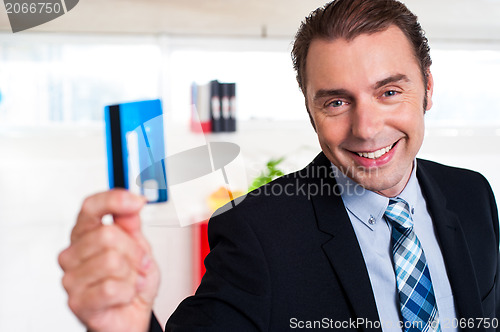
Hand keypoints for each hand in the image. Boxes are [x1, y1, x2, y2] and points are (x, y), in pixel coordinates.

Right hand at [58, 189, 160, 331]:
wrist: (131, 315)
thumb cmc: (132, 281)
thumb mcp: (139, 246)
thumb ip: (132, 224)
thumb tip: (132, 201)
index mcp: (86, 234)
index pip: (91, 207)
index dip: (113, 200)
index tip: (137, 201)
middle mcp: (73, 253)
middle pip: (108, 234)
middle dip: (133, 251)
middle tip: (138, 263)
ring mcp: (72, 277)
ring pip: (112, 261)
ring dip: (132, 274)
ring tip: (130, 281)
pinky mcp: (77, 301)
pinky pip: (112, 287)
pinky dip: (128, 291)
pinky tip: (125, 294)